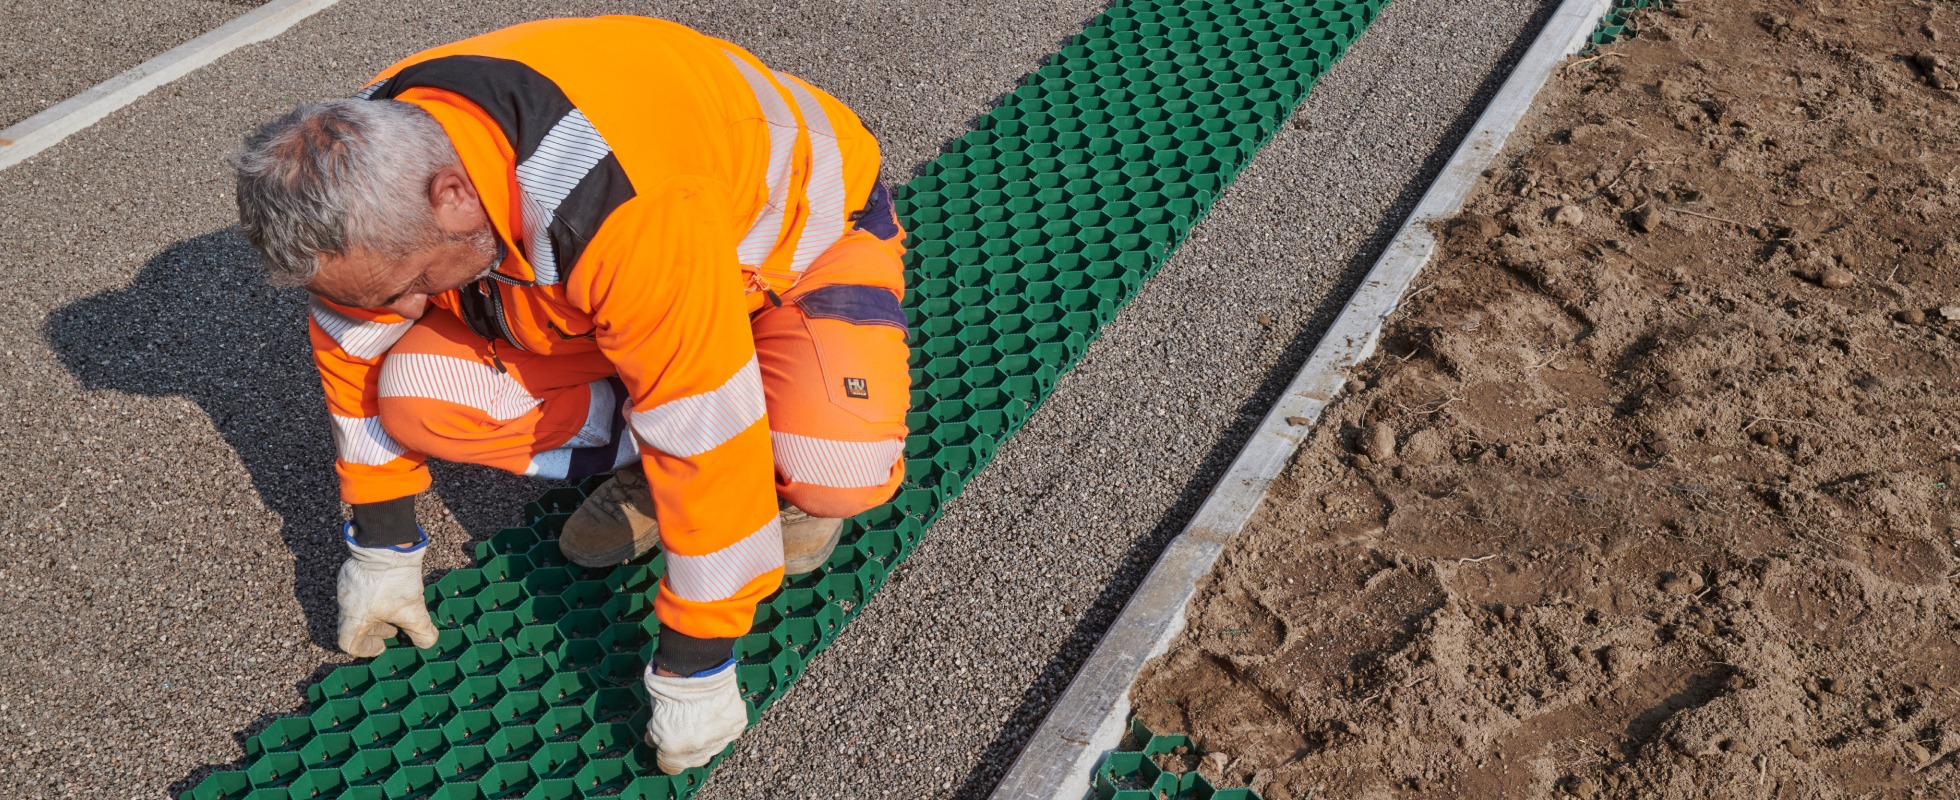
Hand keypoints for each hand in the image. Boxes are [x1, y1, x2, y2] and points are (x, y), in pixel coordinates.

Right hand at [336, 522, 438, 656]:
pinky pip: (359, 591)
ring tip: (396, 609)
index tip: (382, 645)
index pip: (349, 644)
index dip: (366, 649)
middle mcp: (345, 605)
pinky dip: (373, 597)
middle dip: (376, 631)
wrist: (387, 545)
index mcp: (354, 619)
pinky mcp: (351, 573)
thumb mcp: (414, 611)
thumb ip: (422, 631)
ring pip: (357, 608)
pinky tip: (392, 591)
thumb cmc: (395, 581)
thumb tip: (427, 642)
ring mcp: (346, 587)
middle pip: (354, 627)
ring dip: (376, 613)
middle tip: (394, 628)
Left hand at [642, 659, 747, 773]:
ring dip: (706, 735)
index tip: (665, 740)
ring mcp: (721, 739)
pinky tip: (715, 709)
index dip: (665, 752)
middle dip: (687, 746)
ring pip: (712, 746)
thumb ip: (656, 733)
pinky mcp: (736, 725)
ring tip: (702, 714)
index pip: (669, 766)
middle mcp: (699, 751)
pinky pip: (728, 730)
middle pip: (693, 759)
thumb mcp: (654, 713)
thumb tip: (653, 739)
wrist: (696, 667)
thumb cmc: (670, 687)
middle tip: (685, 725)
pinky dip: (722, 723)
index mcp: (673, 750)